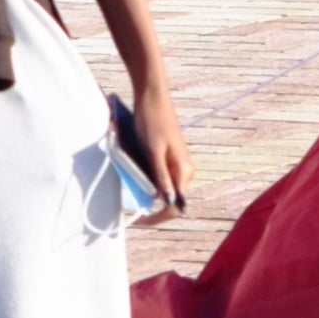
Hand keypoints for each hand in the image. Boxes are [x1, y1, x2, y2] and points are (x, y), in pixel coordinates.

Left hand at [121, 70, 193, 211]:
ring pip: (165, 191)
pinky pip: (162, 180)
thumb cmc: (152, 121)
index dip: (158, 217)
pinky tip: (137, 182)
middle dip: (152, 208)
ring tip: (132, 198)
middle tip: (132, 212)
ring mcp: (179, 166)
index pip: (176, 206)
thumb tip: (165, 202)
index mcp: (184, 171)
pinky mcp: (171, 160)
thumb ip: (160, 176)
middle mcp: (186, 171)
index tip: (138, 220)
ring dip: (149, 196)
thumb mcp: (153, 151)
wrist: (152, 97)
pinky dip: (149, 184)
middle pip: (171, 201)